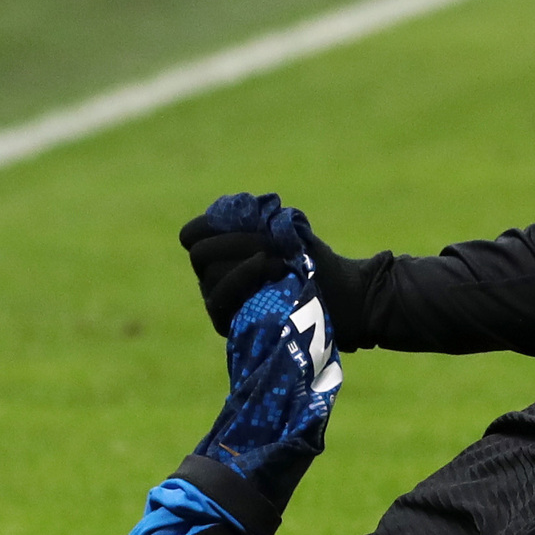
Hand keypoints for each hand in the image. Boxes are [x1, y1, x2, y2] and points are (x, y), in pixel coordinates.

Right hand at [178, 205, 362, 337]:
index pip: (192, 235)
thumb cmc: (312, 260)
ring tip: (277, 259)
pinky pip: (220, 301)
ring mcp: (220, 303)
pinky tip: (272, 269)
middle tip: (268, 242)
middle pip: (200, 253)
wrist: (342, 296)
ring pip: (210, 274)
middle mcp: (212, 278)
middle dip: (235, 241)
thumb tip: (238, 209)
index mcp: (221, 252)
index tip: (245, 219)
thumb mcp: (284, 231)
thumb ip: (256, 218)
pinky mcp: (230, 326)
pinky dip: (244, 277)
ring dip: (245, 258)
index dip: (210, 223)